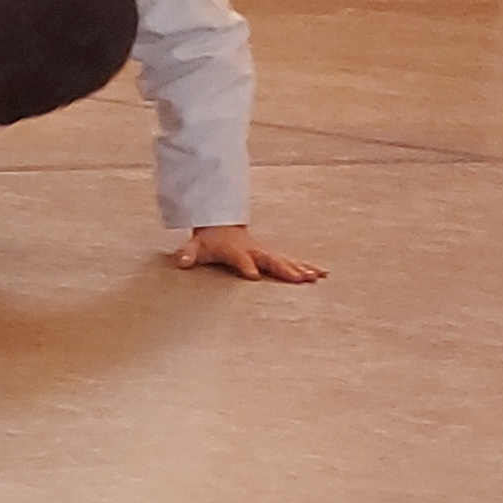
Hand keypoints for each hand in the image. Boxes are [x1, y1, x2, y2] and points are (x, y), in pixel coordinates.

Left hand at [176, 225, 325, 283]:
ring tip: (317, 277)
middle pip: (270, 259)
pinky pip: (291, 261)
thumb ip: (188, 253)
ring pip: (285, 260)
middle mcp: (254, 250)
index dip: (246, 266)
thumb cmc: (209, 241)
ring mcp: (265, 252)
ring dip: (301, 268)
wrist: (222, 224)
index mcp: (235, 250)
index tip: (254, 276)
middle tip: (299, 278)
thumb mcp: (195, 246)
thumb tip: (181, 261)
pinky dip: (307, 266)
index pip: (240, 259)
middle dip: (284, 268)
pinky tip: (321, 274)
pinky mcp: (272, 255)